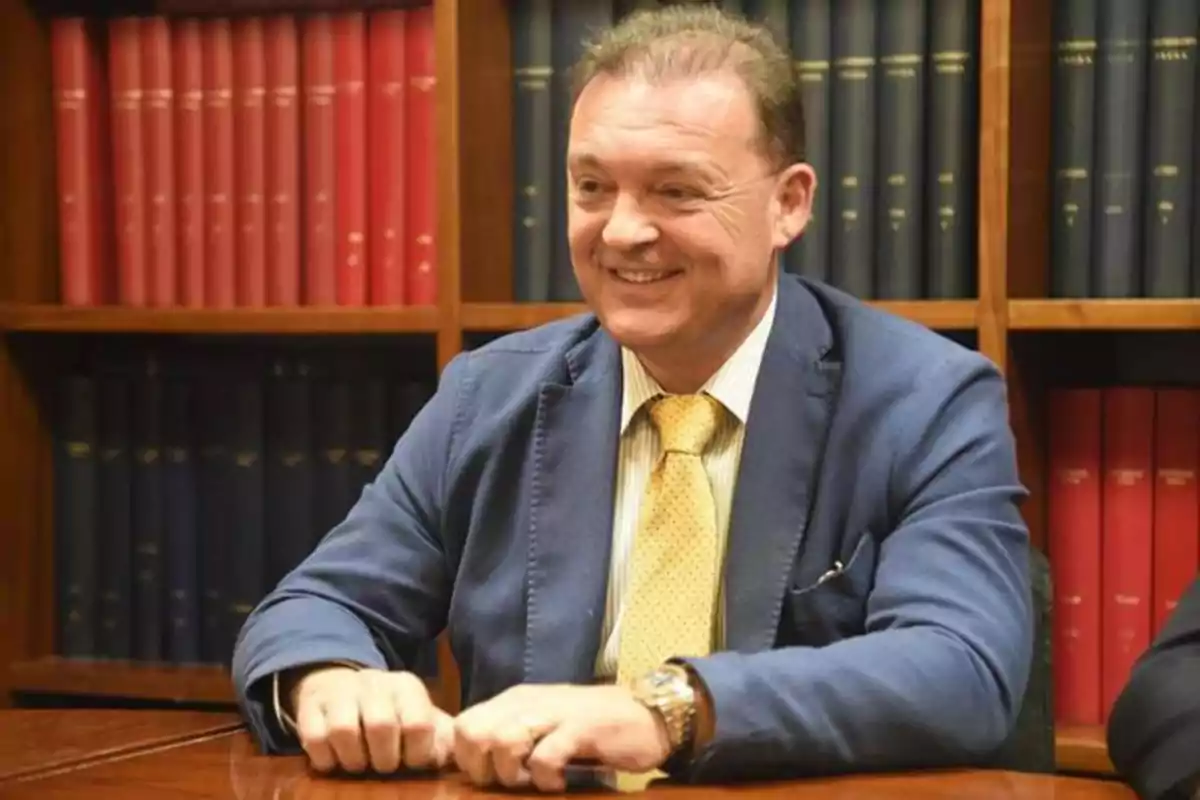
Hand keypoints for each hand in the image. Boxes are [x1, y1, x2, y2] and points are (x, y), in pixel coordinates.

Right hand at [289, 665, 453, 774]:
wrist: (343, 688)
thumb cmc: (391, 714)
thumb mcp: (420, 719)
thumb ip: (441, 739)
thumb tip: (454, 759)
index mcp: (406, 688)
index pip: (418, 724)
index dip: (416, 754)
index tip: (411, 762)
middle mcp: (374, 683)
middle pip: (381, 726)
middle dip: (384, 759)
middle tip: (383, 767)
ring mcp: (339, 693)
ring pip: (344, 730)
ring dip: (353, 760)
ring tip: (359, 764)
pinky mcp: (310, 707)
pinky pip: (314, 738)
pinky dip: (325, 759)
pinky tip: (334, 760)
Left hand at [452, 683, 671, 791]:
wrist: (648, 713)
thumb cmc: (592, 726)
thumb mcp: (544, 726)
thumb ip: (513, 737)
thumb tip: (480, 767)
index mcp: (514, 701)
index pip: (461, 725)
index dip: (466, 759)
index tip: (491, 778)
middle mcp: (527, 702)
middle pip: (471, 732)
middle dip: (482, 767)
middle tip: (510, 781)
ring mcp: (553, 713)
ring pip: (502, 740)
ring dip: (513, 772)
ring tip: (534, 782)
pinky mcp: (580, 728)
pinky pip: (544, 757)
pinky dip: (546, 779)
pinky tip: (560, 783)